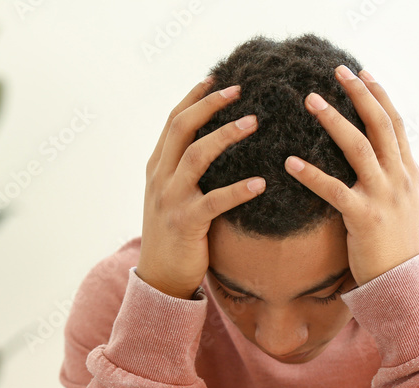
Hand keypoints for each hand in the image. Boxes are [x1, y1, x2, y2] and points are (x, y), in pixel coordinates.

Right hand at [136, 77, 265, 298]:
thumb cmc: (175, 234)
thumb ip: (184, 169)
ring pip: (196, 156)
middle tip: (239, 90)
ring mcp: (171, 199)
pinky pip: (215, 201)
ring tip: (254, 122)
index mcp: (157, 167)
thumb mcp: (172, 194)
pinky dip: (238, 190)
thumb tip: (213, 143)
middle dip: (209, 105)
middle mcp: (160, 177)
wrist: (160, 277)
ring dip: (225, 135)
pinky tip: (260, 183)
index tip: (217, 79)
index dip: (194, 97)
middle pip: (182, 128)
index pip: (173, 121)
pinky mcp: (187, 223)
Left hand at [284, 65, 418, 286]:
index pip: (395, 123)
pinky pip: (334, 190)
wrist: (401, 282)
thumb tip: (375, 156)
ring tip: (309, 101)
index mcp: (408, 172)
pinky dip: (311, 174)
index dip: (378, 95)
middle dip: (358, 94)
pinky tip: (289, 162)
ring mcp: (384, 196)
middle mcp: (399, 178)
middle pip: (379, 124)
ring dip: (333, 121)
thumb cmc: (394, 245)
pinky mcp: (364, 218)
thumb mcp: (402, 203)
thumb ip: (391, 176)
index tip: (361, 73)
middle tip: (336, 71)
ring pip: (359, 148)